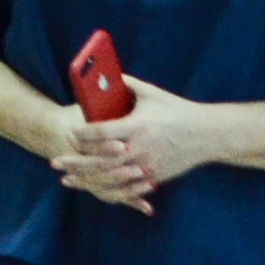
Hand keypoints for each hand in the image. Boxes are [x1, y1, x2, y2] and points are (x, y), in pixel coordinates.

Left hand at [53, 77, 219, 214]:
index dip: (82, 134)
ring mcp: (147, 166)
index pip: (101, 132)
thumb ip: (127, 84)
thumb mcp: (152, 94)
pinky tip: (93, 189)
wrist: (209, 135)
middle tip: (55, 162)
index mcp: (137, 126)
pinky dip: (108, 189)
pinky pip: (127, 187)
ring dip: (86, 180)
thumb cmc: (178, 111)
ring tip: (66, 179)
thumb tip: (104, 75)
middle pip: (100, 159)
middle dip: (75, 162)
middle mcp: (140, 148)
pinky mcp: (154, 177)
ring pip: (110, 177)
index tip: (69, 133)